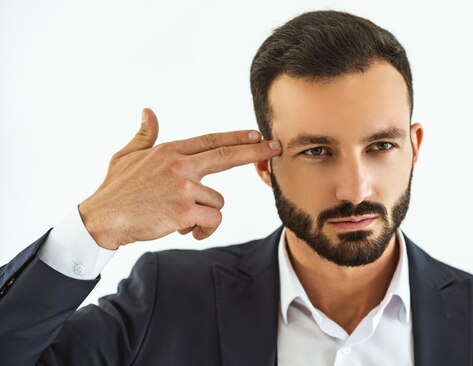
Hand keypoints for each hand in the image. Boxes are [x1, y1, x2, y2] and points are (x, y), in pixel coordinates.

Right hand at [78, 108, 280, 249]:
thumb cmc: (115, 189)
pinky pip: (212, 220)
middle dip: (255, 150)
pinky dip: (203, 229)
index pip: (211, 141)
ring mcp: (184, 187)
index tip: (256, 134)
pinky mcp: (185, 210)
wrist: (102, 218)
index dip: (236, 137)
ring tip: (179, 217)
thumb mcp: (127, 156)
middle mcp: (180, 165)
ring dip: (204, 214)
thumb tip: (148, 112)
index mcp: (170, 151)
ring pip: (217, 202)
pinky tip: (183, 229)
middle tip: (276, 147)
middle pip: (227, 155)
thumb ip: (144, 135)